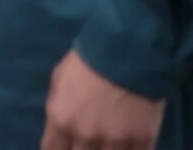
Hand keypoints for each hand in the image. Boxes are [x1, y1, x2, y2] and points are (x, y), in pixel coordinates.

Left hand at [41, 51, 164, 149]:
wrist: (129, 51)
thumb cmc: (90, 59)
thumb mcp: (60, 77)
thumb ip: (57, 103)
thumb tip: (59, 123)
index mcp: (61, 118)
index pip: (52, 149)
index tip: (64, 147)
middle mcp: (85, 134)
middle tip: (88, 142)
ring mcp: (114, 140)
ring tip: (109, 143)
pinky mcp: (141, 140)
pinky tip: (129, 146)